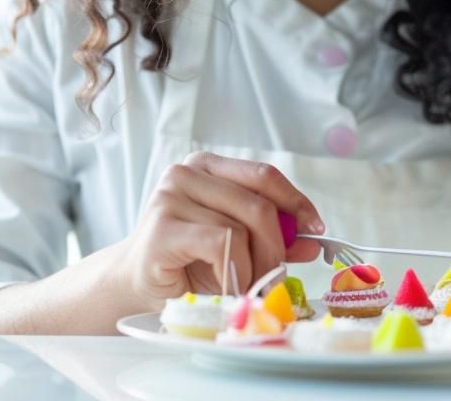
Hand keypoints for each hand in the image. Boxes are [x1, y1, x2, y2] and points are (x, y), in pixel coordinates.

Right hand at [114, 152, 323, 306]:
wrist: (135, 284)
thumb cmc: (188, 263)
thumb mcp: (238, 246)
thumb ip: (273, 237)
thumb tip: (312, 240)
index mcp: (207, 166)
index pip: (264, 176)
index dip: (295, 202)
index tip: (315, 229)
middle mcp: (186, 172)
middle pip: (259, 203)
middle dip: (277, 245)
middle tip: (277, 274)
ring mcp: (171, 196)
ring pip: (242, 227)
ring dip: (255, 265)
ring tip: (248, 284)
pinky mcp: (163, 226)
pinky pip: (222, 243)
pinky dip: (234, 269)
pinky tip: (228, 283)